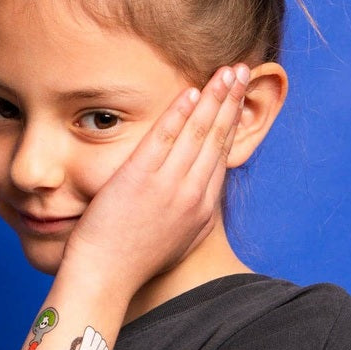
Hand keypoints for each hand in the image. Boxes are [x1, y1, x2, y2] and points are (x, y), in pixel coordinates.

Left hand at [62, 64, 249, 293]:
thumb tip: (200, 196)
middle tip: (244, 71)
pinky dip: (179, 113)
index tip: (239, 99)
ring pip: (198, 133)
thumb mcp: (176, 241)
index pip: (221, 157)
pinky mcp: (140, 179)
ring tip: (229, 71)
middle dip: (233, 101)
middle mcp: (191, 195)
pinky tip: (192, 91)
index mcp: (200, 210)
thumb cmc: (132, 263)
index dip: (232, 124)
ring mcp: (167, 186)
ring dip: (215, 98)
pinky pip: (164, 138)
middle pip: (218, 139)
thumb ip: (190, 215)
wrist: (106, 278)